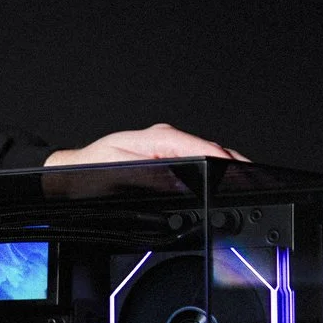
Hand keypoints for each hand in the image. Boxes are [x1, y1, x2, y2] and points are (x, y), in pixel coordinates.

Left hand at [43, 123, 248, 166]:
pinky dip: (211, 174)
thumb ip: (152, 175)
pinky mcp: (165, 158)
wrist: (69, 174)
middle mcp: (164, 140)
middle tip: (253, 183)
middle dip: (232, 166)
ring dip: (224, 169)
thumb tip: (180, 181)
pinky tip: (220, 185)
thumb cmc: (88, 171)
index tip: (238, 172)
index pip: (200, 146)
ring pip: (204, 157)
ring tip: (244, 185)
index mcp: (157, 137)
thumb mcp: (117, 173)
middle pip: (209, 150)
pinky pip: (195, 164)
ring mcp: (166, 148)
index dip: (222, 160)